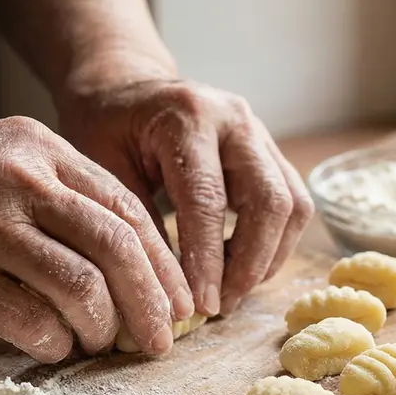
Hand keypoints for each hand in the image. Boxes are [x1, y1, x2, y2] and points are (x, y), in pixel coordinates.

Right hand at [0, 116, 194, 360]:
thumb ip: (58, 192)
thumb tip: (125, 257)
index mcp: (40, 149)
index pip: (128, 209)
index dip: (164, 263)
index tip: (179, 301)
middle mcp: (21, 181)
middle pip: (118, 247)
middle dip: (152, 304)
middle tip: (160, 342)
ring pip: (81, 286)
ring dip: (102, 327)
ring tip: (100, 343)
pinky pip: (29, 320)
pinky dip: (54, 342)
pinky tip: (55, 346)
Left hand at [58, 79, 313, 315]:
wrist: (125, 87)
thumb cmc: (105, 129)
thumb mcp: (102, 171)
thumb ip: (136, 224)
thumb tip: (166, 294)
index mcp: (187, 118)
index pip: (208, 201)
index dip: (209, 261)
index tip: (201, 307)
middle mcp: (235, 120)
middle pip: (270, 201)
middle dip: (251, 264)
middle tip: (220, 306)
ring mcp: (260, 133)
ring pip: (293, 205)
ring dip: (268, 258)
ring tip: (230, 290)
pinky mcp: (272, 152)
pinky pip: (292, 204)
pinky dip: (273, 244)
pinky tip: (240, 267)